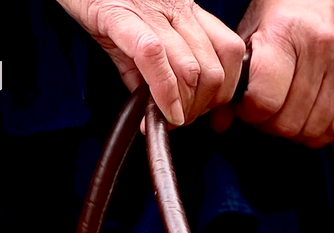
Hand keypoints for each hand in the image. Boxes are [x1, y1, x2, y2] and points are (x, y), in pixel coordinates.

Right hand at [56, 0, 246, 126]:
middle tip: (178, 121)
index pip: (229, 53)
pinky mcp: (121, 16)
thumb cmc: (104, 2)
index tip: (201, 111)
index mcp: (186, 12)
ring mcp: (151, 13)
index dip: (222, 92)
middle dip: (199, 108)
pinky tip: (158, 115)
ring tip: (165, 119)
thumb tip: (156, 111)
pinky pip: (153, 58)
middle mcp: (176, 10)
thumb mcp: (139, 36)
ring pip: (190, 70)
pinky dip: (161, 94)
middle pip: (212, 71)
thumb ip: (151, 72)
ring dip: (181, 108)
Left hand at [213, 0, 333, 145]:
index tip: (246, 103)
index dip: (250, 112)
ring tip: (284, 110)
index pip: (265, 101)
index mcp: (286, 32)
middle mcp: (320, 47)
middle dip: (269, 123)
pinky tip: (305, 115)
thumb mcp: (251, 28)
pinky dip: (318, 130)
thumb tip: (220, 124)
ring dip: (293, 130)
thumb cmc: (282, 4)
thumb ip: (236, 76)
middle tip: (264, 109)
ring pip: (312, 129)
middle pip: (288, 121)